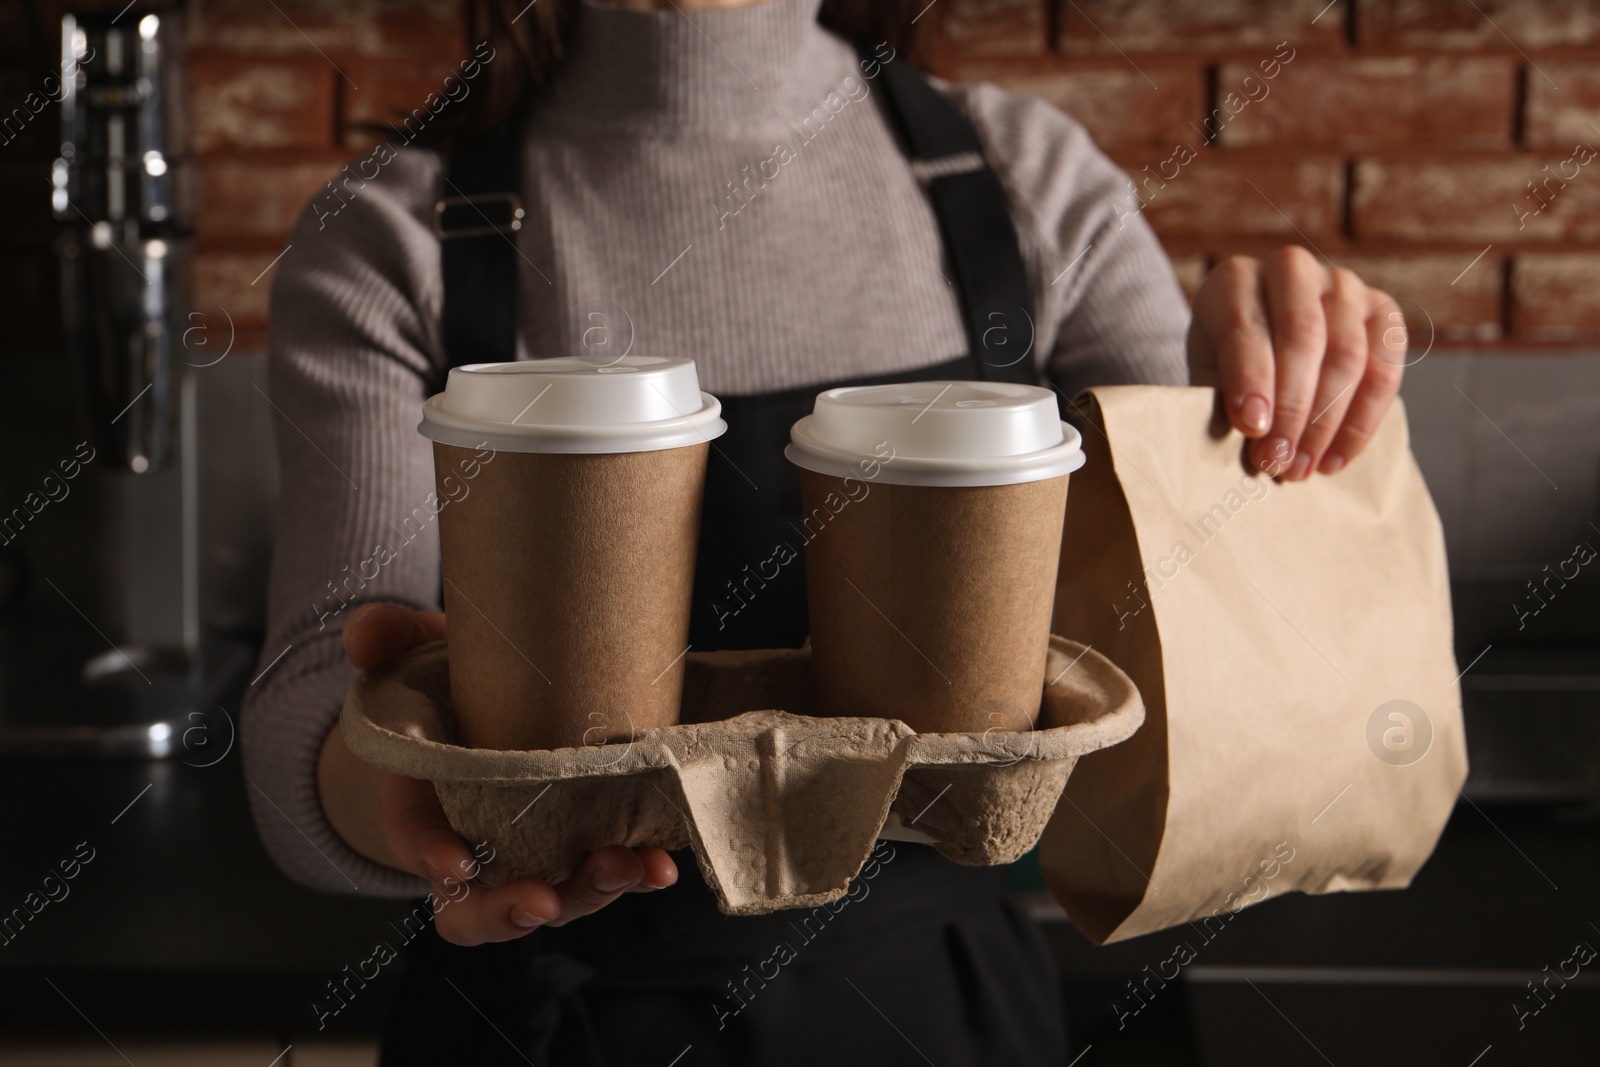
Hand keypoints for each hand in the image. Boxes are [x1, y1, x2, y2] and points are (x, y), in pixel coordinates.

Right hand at [338, 602, 678, 945]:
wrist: (491, 701)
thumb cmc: (443, 684)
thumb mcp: (412, 653)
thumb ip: (383, 638)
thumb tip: (365, 639)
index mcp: (421, 805)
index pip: (416, 844)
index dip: (433, 859)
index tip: (460, 862)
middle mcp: (476, 847)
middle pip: (481, 909)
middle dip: (513, 911)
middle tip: (547, 899)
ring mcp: (533, 855)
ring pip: (554, 899)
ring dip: (591, 893)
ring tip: (630, 868)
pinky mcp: (583, 845)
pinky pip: (606, 874)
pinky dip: (636, 874)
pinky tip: (662, 863)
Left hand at [1186, 246, 1404, 479]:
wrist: (1267, 341)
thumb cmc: (1227, 363)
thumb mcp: (1208, 374)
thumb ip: (1220, 398)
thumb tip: (1250, 438)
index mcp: (1235, 279)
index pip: (1245, 325)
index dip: (1250, 378)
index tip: (1252, 428)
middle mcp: (1292, 269)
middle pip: (1302, 337)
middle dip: (1291, 409)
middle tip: (1278, 463)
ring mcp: (1343, 285)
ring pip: (1347, 354)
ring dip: (1325, 423)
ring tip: (1301, 470)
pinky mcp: (1382, 310)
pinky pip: (1384, 369)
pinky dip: (1361, 422)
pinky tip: (1335, 460)